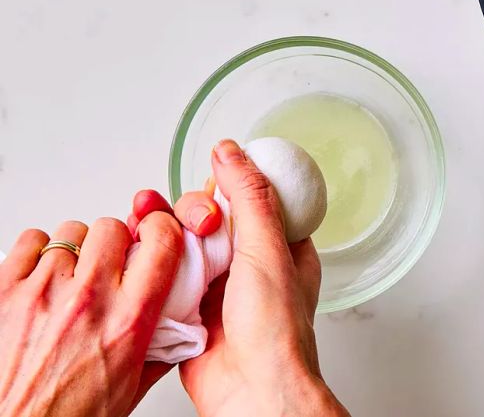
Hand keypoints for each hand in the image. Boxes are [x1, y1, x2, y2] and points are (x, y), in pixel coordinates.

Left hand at [0, 213, 183, 415]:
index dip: (163, 229)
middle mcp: (88, 299)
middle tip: (110, 262)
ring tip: (70, 279)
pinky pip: (30, 241)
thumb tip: (177, 326)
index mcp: (127, 321)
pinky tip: (42, 277)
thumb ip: (159, 349)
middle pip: (112, 228)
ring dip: (75, 251)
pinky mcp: (5, 290)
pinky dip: (37, 254)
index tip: (157, 233)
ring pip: (70, 233)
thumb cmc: (65, 416)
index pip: (161, 244)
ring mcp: (43, 291)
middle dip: (115, 242)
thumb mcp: (130, 386)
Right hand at [130, 139, 348, 416]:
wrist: (251, 390)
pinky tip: (145, 249)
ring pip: (185, 240)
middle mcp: (248, 262)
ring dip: (167, 230)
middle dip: (195, 211)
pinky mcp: (189, 303)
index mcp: (280, 247)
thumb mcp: (267, 249)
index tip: (213, 183)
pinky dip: (155, 258)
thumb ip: (250, 196)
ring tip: (154, 223)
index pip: (251, 197)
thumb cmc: (275, 332)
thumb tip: (232, 150)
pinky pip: (167, 269)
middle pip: (211, 216)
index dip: (229, 185)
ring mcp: (217, 283)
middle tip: (200, 225)